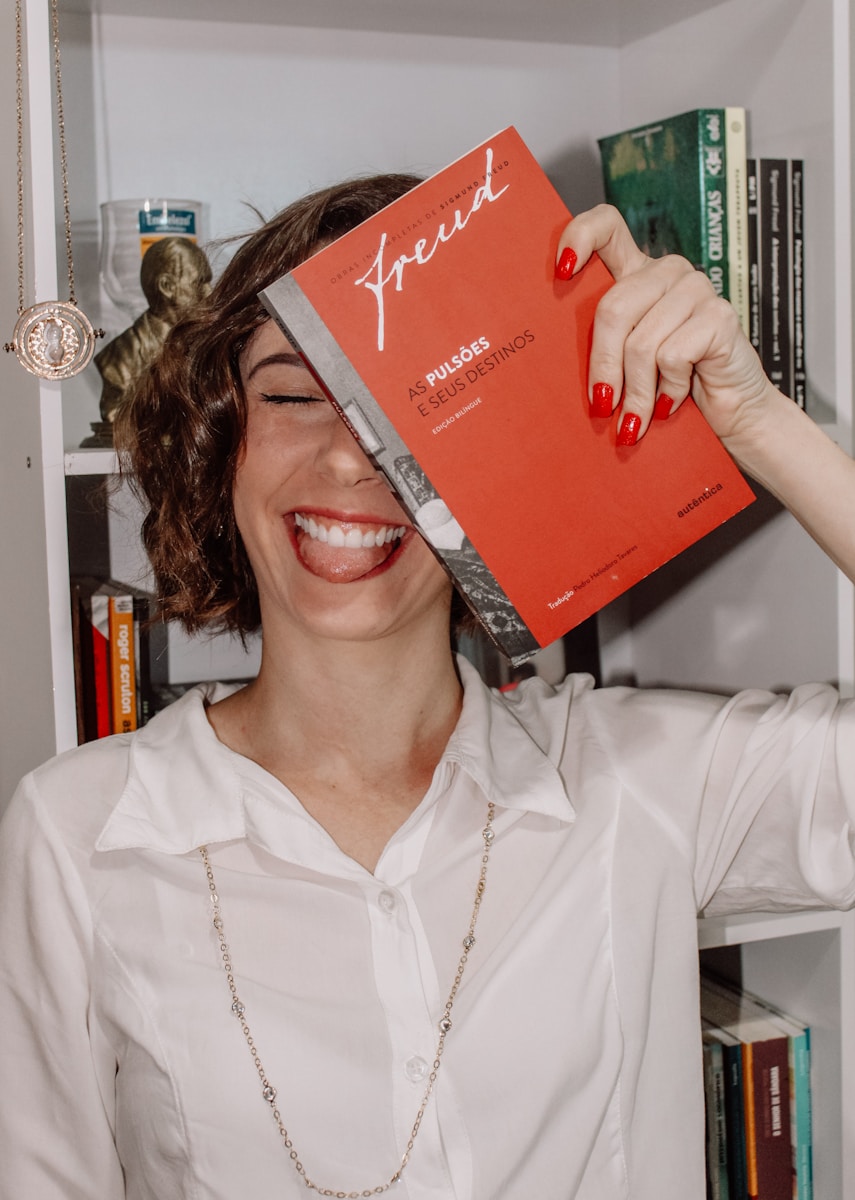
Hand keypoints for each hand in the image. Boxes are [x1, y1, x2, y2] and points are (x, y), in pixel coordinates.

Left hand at [556, 204, 778, 457]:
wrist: (732, 411)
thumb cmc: (668, 388)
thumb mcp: (625, 363)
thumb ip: (600, 348)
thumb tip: (548, 367)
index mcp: (637, 274)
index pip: (606, 226)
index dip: (579, 237)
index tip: (561, 273)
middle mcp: (666, 272)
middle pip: (613, 308)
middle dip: (604, 368)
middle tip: (602, 408)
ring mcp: (696, 289)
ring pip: (641, 342)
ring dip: (636, 393)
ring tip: (635, 420)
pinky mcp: (719, 315)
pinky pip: (671, 356)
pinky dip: (668, 389)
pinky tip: (671, 401)